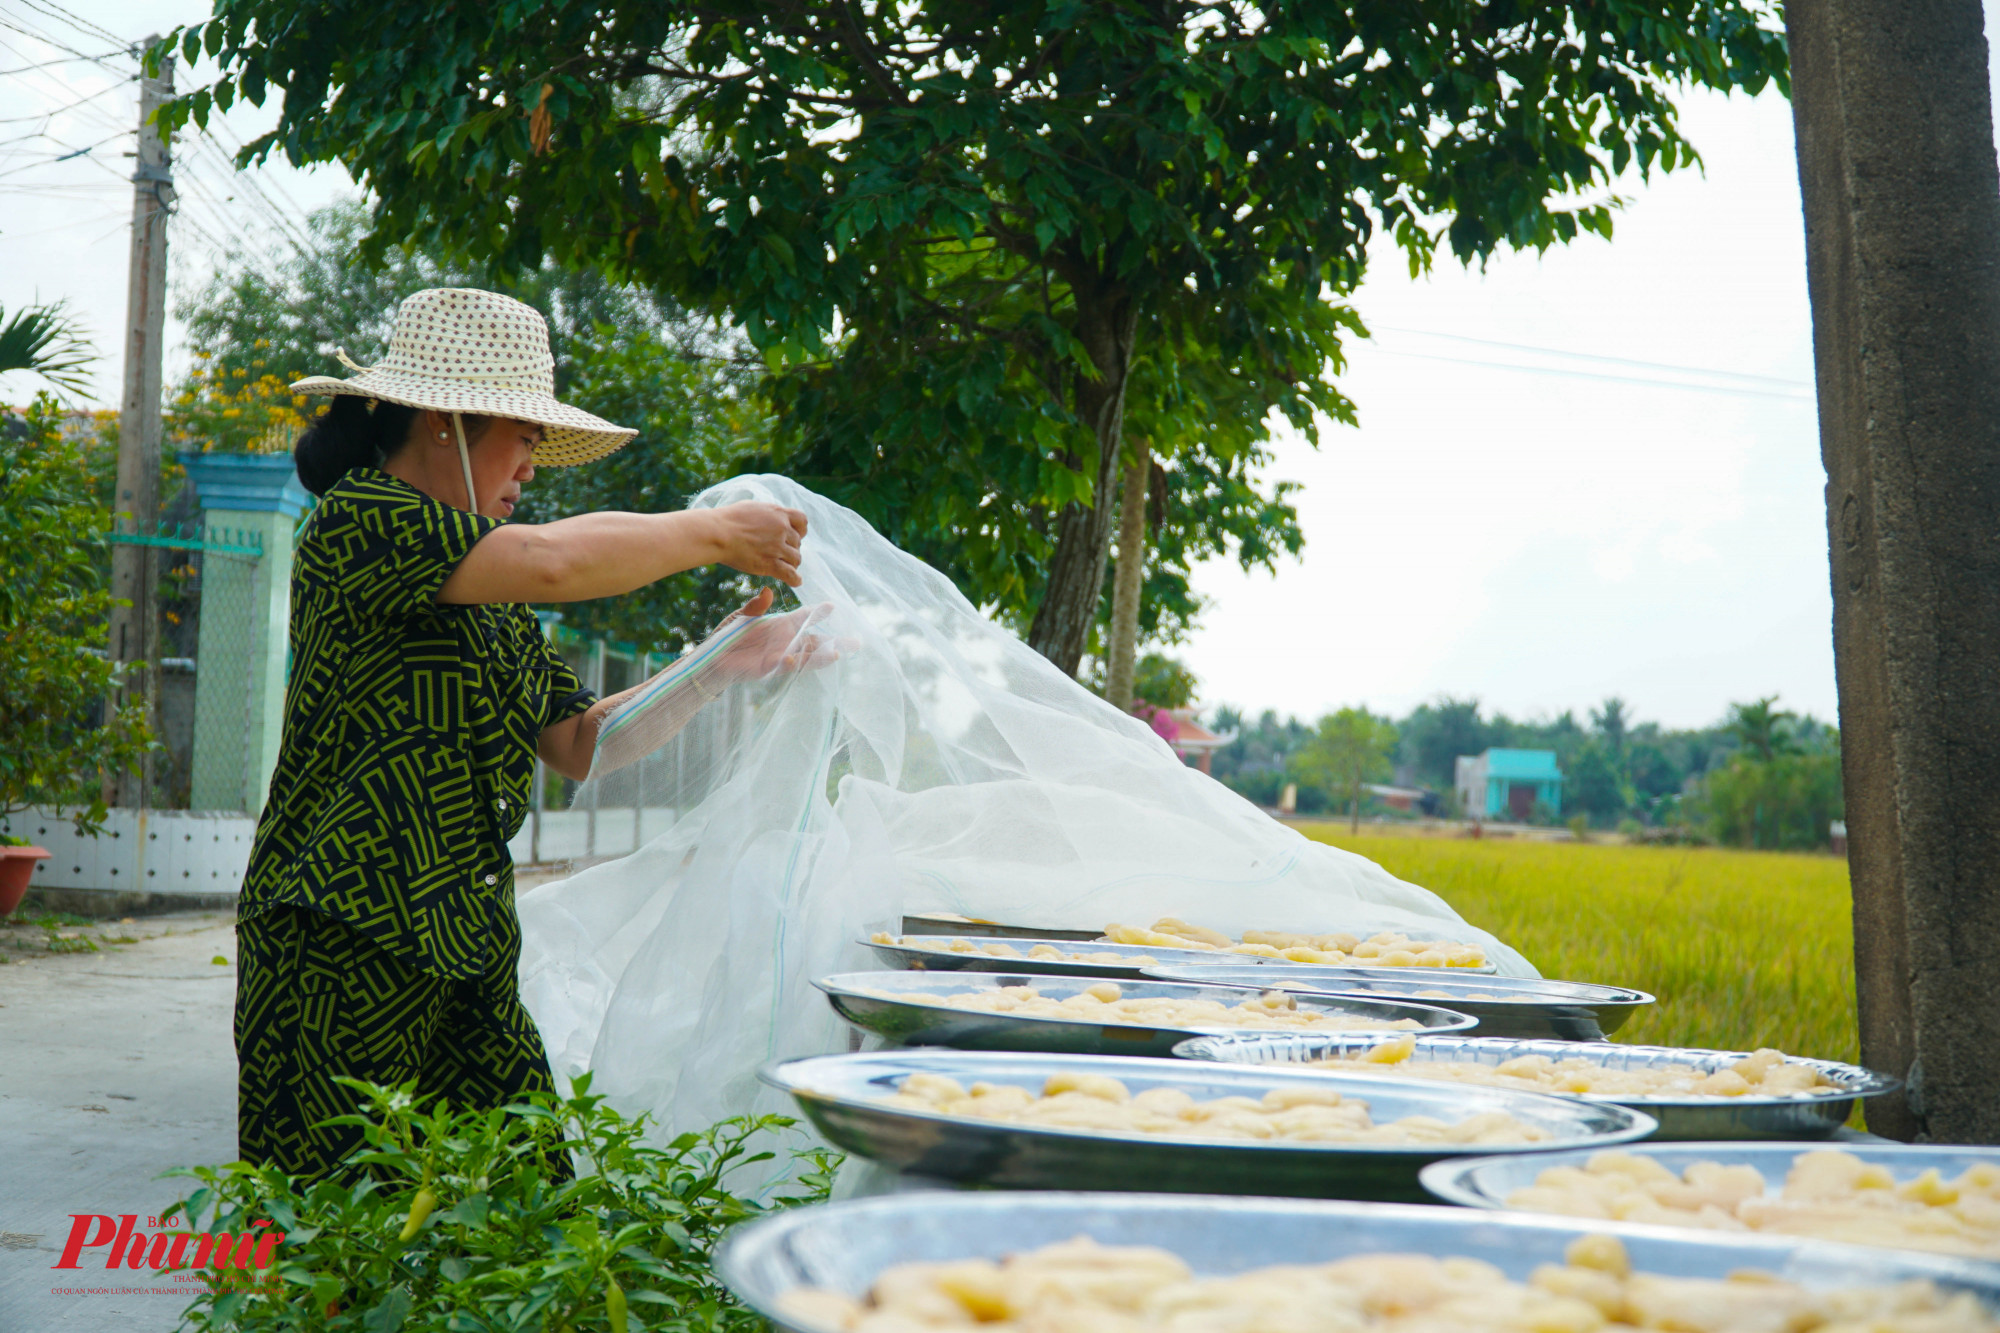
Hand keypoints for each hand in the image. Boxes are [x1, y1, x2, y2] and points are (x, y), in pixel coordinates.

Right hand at [706, 502, 806, 585]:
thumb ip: (767, 514)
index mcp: (778, 513)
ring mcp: (777, 547)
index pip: (802, 521)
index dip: (800, 530)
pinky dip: (795, 579)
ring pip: (796, 559)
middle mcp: (781, 529)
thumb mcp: (753, 508)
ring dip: (791, 563)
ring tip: (781, 565)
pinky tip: (795, 581)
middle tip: (777, 553)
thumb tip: (773, 518)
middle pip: (798, 542)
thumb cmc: (728, 520)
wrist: (717, 533)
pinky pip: (791, 574)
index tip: (792, 535)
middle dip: (790, 548)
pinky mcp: (770, 564)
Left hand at [712, 588, 846, 679]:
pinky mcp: (769, 669)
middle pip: (816, 641)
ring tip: (837, 655)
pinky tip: (793, 659)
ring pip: (806, 657)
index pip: (806, 617)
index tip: (832, 606)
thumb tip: (768, 591)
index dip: (819, 612)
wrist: (714, 656)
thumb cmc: (730, 635)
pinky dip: (789, 663)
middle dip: (836, 642)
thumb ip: (756, 606)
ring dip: (821, 657)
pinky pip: (782, 666)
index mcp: (783, 625)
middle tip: (856, 641)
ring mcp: (780, 656)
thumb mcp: (742, 616)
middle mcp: (787, 641)